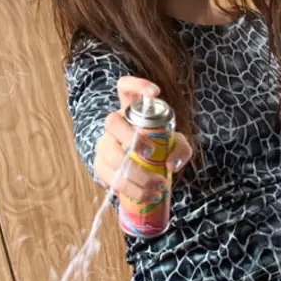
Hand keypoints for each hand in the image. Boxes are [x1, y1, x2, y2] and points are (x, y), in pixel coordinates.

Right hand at [93, 77, 191, 202]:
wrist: (139, 169)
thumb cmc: (157, 148)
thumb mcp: (174, 144)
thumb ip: (180, 148)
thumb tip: (170, 164)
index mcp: (131, 110)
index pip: (125, 87)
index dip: (137, 85)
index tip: (155, 93)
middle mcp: (114, 125)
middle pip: (112, 122)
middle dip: (131, 138)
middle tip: (151, 153)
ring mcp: (104, 145)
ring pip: (109, 155)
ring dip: (134, 173)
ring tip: (157, 186)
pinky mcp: (101, 167)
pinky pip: (109, 178)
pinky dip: (130, 190)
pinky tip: (146, 195)